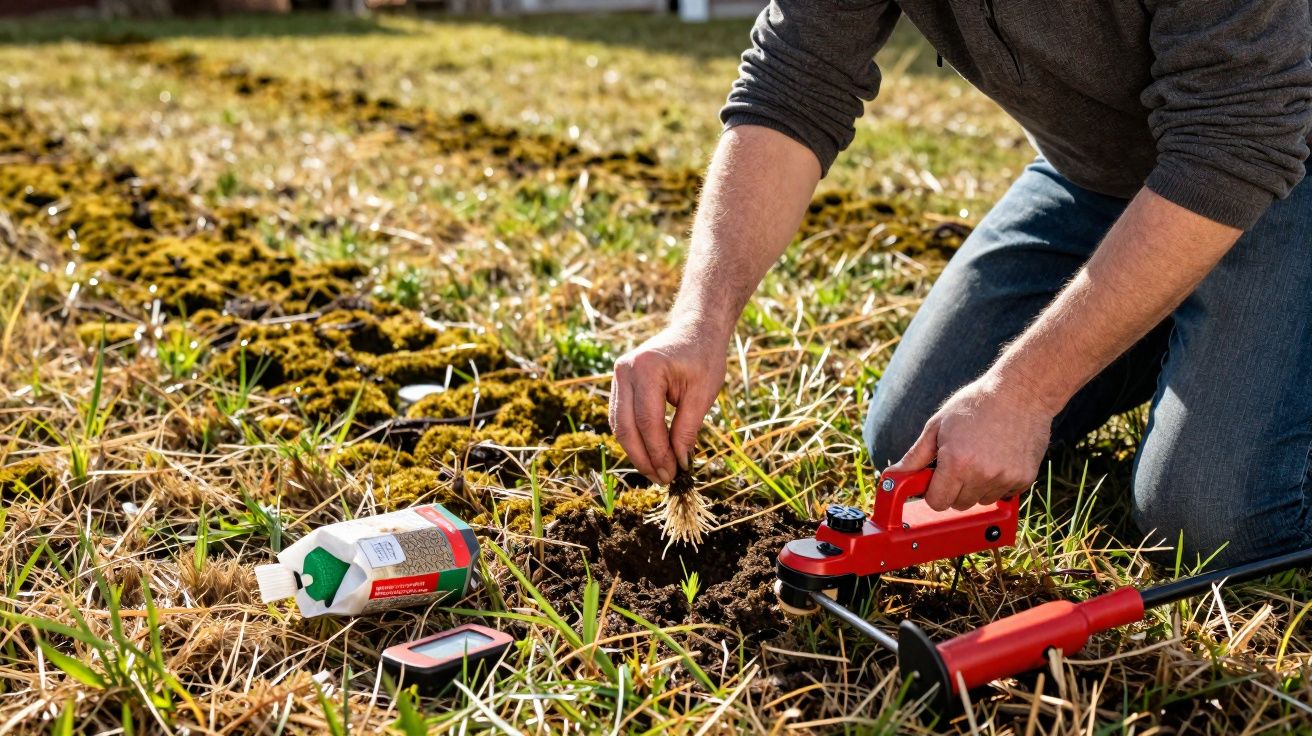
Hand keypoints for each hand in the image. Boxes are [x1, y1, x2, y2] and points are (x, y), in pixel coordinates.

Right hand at [609, 323, 727, 484]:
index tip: (673, 473)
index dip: (658, 452)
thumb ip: (687, 429)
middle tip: (663, 479)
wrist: (695, 330)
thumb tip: (679, 464)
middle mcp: (625, 370)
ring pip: (619, 425)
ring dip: (636, 452)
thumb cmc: (703, 358)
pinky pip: (620, 417)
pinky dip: (633, 438)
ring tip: (657, 472)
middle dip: (644, 457)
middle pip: (627, 426)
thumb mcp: (702, 394)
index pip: (647, 421)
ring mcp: (618, 375)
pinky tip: (649, 454)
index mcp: (647, 367)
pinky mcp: (619, 382)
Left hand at [885, 370, 1056, 510]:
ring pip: (983, 501)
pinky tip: (999, 458)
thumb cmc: (976, 404)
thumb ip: (915, 456)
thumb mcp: (938, 425)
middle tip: (960, 462)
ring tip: (982, 456)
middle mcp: (982, 475)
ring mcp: (1005, 478)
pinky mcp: (1024, 478)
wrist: (1021, 392)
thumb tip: (892, 476)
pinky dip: (1000, 483)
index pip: (937, 503)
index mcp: (956, 463)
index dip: (934, 492)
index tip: (937, 479)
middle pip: (960, 504)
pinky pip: (1005, 495)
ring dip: (978, 487)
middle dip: (955, 489)